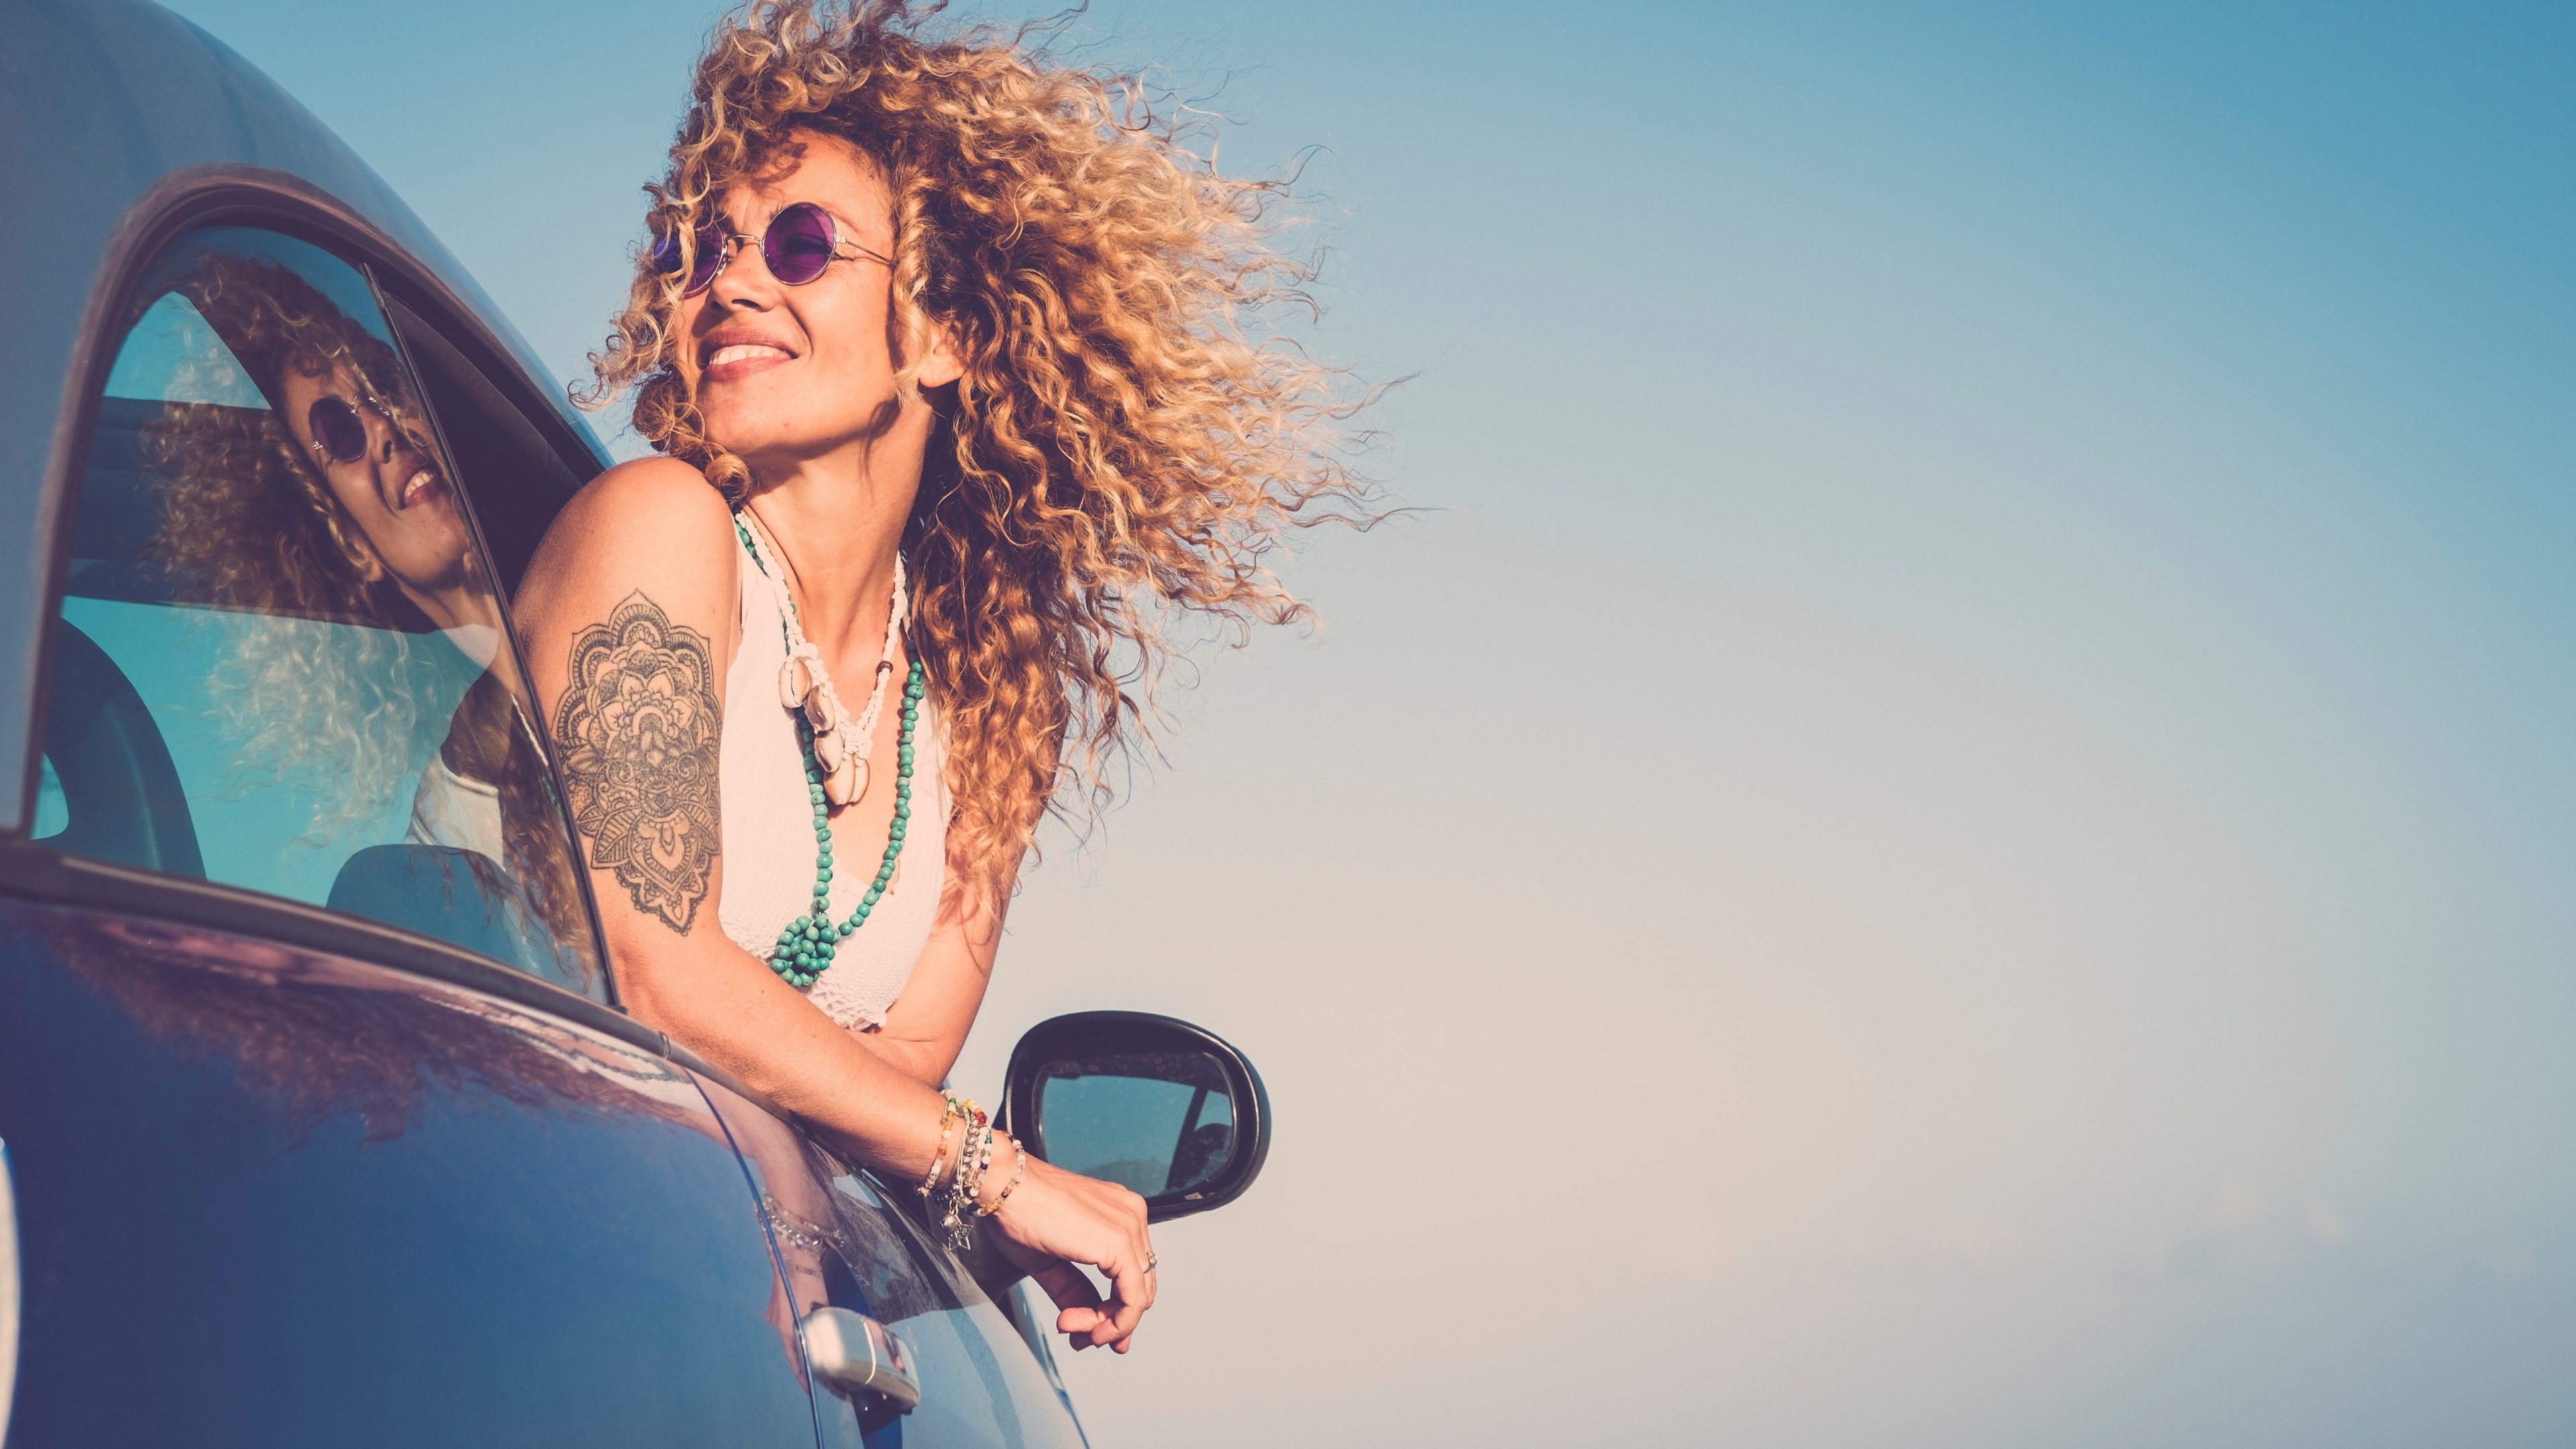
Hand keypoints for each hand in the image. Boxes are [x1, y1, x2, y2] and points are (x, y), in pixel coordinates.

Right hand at [986, 1141, 1156, 1352]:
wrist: (1003, 1185)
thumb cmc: (1019, 1212)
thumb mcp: (1052, 1262)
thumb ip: (1077, 1292)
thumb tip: (1094, 1326)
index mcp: (1120, 1214)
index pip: (1132, 1274)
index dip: (1114, 1311)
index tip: (1085, 1333)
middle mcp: (1132, 1216)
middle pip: (1139, 1287)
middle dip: (1109, 1322)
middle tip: (1079, 1340)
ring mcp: (1130, 1227)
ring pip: (1138, 1297)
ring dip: (1105, 1326)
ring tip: (1071, 1332)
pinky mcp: (1119, 1243)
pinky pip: (1133, 1298)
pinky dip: (1113, 1323)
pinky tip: (1081, 1328)